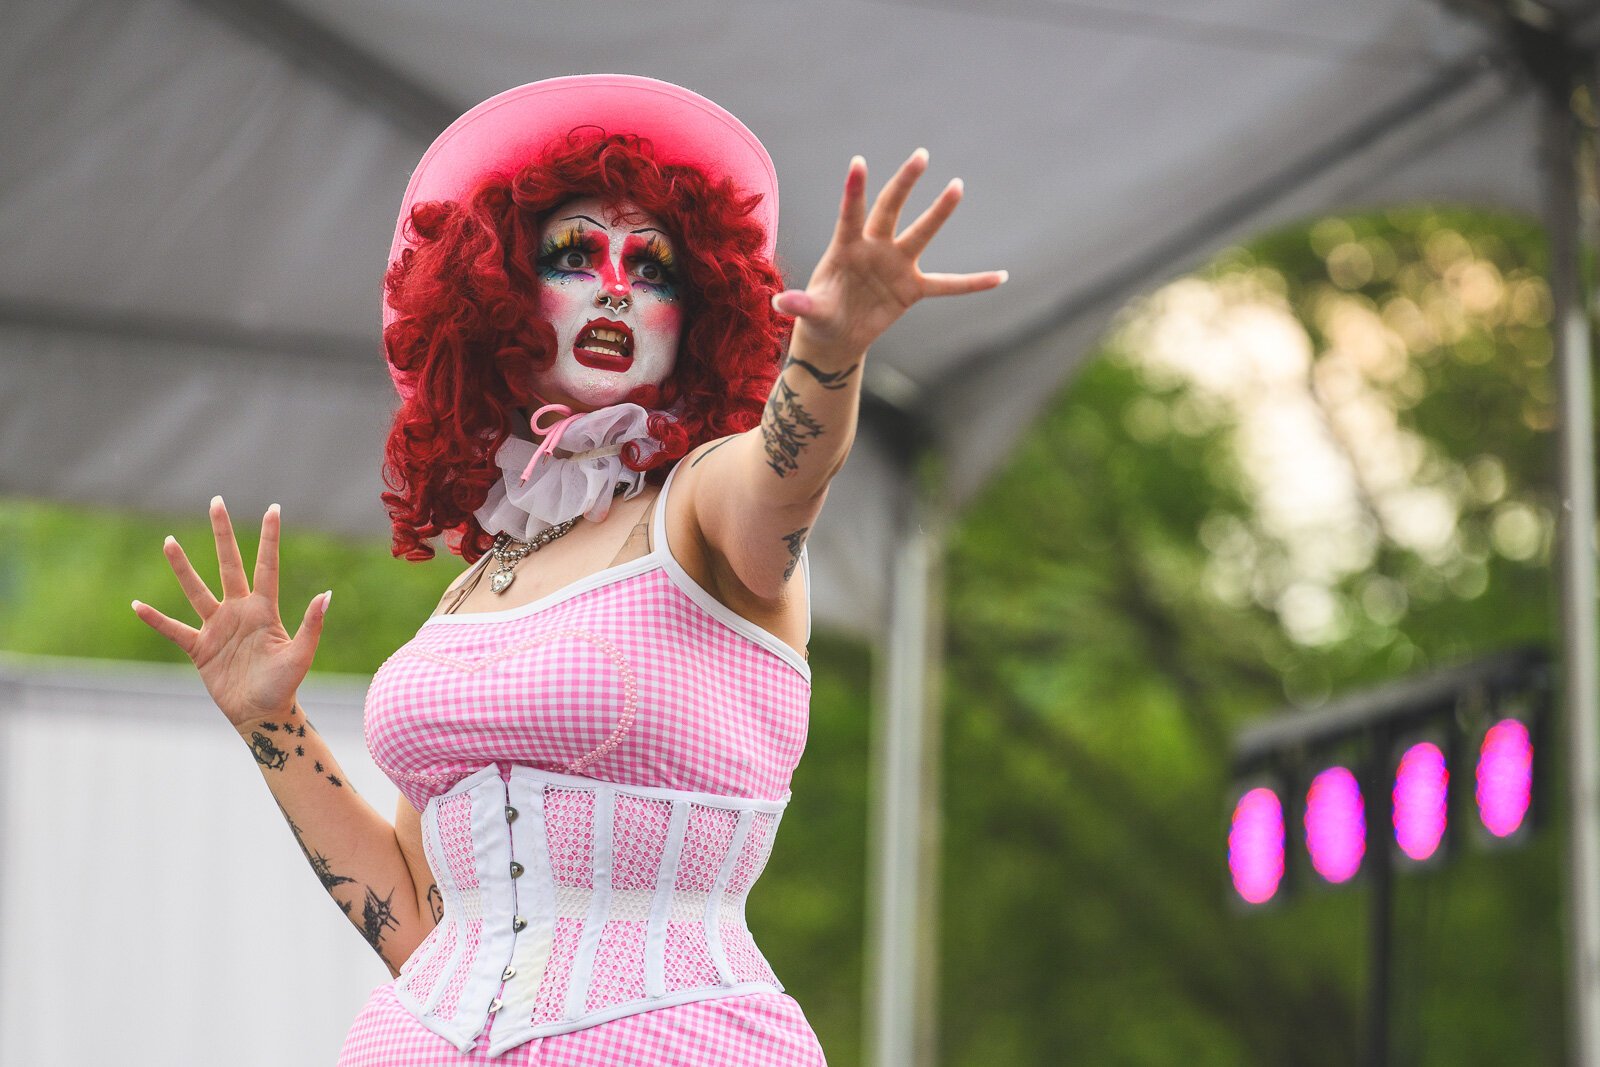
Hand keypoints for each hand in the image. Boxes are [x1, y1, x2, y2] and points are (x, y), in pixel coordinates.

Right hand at [131, 498, 330, 731]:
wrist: (262, 714)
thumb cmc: (285, 685)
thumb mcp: (300, 654)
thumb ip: (311, 624)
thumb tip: (326, 594)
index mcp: (265, 609)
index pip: (267, 565)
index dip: (270, 537)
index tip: (273, 508)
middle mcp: (239, 611)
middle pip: (230, 565)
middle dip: (224, 534)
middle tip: (216, 502)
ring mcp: (217, 628)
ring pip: (196, 590)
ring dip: (182, 568)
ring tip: (169, 541)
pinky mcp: (200, 648)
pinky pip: (174, 629)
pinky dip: (156, 619)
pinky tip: (136, 605)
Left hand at [771, 148, 1006, 353]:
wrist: (835, 336)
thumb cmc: (819, 316)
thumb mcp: (809, 312)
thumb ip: (800, 304)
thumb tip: (780, 302)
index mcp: (845, 248)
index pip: (850, 213)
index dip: (853, 190)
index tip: (858, 162)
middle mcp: (874, 249)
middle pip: (890, 210)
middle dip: (904, 184)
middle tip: (920, 156)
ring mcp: (896, 266)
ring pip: (921, 234)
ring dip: (939, 212)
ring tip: (957, 186)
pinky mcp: (912, 289)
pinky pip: (948, 285)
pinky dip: (973, 283)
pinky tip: (1000, 276)